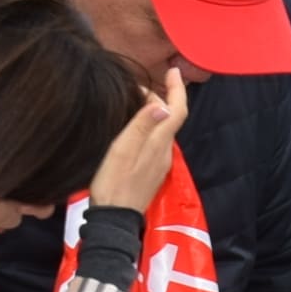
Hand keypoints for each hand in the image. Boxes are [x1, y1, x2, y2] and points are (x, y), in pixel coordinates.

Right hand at [88, 64, 185, 209]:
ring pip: (162, 129)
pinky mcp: (152, 171)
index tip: (173, 71)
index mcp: (159, 142)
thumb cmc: (113, 183)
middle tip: (138, 85)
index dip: (177, 88)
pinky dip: (149, 127)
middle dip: (161, 96)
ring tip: (135, 100)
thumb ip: (141, 126)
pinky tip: (135, 126)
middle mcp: (164, 151)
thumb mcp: (122, 150)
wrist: (113, 220)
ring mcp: (159, 163)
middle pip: (171, 117)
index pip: (177, 110)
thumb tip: (161, 105)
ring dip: (154, 112)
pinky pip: (155, 141)